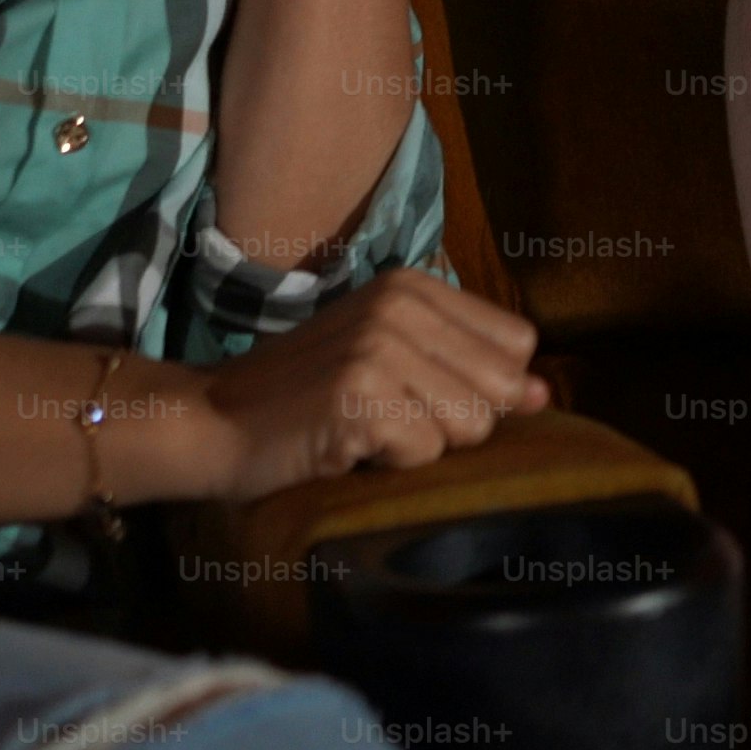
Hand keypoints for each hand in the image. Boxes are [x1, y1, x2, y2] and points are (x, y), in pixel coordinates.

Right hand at [179, 270, 547, 499]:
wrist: (208, 420)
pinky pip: (423, 452)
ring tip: (365, 428)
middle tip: (388, 416)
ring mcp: (379, 346)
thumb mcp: (393, 364)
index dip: (482, 386)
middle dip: (454, 422)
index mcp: (416, 286)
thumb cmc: (304, 398)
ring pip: (469, 426)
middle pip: (500, 390)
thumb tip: (543, 392)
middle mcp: (402, 305)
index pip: (517, 345)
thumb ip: (471, 370)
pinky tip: (344, 444)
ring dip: (419, 444)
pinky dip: (387, 463)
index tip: (421, 393)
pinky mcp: (357, 394)